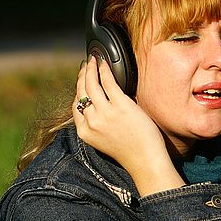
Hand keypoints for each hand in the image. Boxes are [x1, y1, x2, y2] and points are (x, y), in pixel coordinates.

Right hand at [73, 55, 183, 195]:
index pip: (76, 106)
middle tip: (85, 65)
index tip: (81, 80)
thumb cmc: (130, 150)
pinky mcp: (120, 106)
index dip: (78, 90)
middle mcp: (91, 121)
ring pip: (92, 84)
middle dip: (82, 76)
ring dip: (90, 69)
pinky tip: (104, 63)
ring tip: (93, 59)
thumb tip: (98, 103)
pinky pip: (108, 82)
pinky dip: (104, 69)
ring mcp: (105, 113)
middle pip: (81, 92)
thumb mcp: (104, 139)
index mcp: (84, 132)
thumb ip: (97, 123)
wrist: (145, 160)